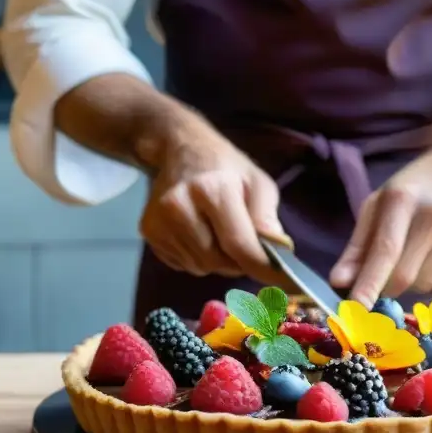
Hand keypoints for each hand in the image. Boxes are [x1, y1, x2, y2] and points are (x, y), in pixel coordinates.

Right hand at [137, 108, 291, 284]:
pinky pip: (183, 264)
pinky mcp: (148, 231)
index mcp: (212, 189)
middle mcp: (179, 206)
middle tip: (244, 243)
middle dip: (238, 262)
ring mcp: (159, 220)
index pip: (238, 244)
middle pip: (218, 261)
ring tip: (218, 232)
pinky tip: (199, 233)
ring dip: (217, 261)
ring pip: (200, 267)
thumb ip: (268, 218)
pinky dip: (197, 258)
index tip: (283, 283)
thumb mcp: (258, 183)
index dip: (261, 268)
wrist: (181, 148)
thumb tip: (278, 254)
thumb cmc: (226, 168)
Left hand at [329, 134, 431, 307]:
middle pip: (404, 277)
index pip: (385, 251)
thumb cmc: (417, 186)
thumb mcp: (381, 203)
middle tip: (382, 277)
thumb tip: (339, 283)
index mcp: (403, 200)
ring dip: (412, 284)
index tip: (356, 309)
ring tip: (416, 255)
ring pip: (425, 286)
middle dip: (385, 288)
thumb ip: (359, 245)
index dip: (369, 284)